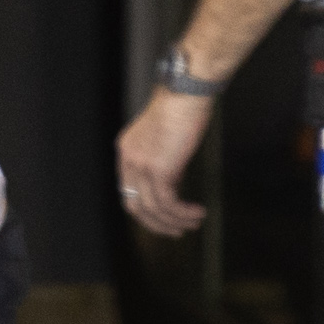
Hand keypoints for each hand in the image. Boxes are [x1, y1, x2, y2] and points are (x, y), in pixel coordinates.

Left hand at [116, 84, 215, 240]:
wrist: (188, 92)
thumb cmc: (182, 107)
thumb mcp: (167, 138)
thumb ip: (165, 160)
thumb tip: (174, 182)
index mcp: (127, 150)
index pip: (129, 189)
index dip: (146, 208)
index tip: (164, 217)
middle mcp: (129, 159)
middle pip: (134, 205)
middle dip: (156, 223)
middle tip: (176, 231)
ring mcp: (141, 166)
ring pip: (153, 208)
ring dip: (175, 221)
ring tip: (194, 223)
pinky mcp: (159, 170)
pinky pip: (168, 203)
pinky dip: (183, 213)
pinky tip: (197, 213)